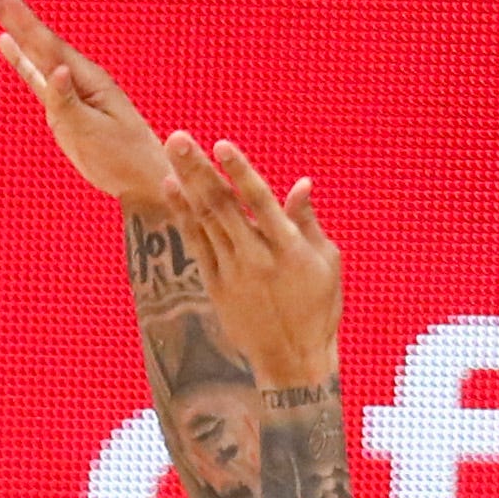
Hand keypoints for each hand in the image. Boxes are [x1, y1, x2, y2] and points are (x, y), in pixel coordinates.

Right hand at [0, 0, 188, 210]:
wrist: (143, 177)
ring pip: (34, 49)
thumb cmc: (124, 158)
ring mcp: (68, 90)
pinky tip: (7, 42)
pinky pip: (36, 75)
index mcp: (84, 78)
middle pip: (36, 36)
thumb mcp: (95, 134)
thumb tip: (55, 72)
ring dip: (14, 23)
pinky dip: (20, 57)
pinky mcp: (62, 106)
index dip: (22, 17)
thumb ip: (69, 103)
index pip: (46, 42)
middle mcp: (74, 77)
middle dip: (11, 7)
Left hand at [166, 134, 345, 396]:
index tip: (221, 145)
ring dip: (187, 183)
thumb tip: (300, 184)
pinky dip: (183, 214)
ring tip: (173, 151)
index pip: (260, 202)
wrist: (293, 360)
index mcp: (289, 248)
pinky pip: (196, 243)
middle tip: (177, 137)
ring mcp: (233, 273)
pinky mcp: (216, 286)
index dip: (239, 172)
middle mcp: (257, 258)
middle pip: (223, 206)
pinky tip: (172, 188)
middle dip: (199, 168)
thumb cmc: (318, 307)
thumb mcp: (327, 263)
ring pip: (205, 220)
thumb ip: (308, 221)